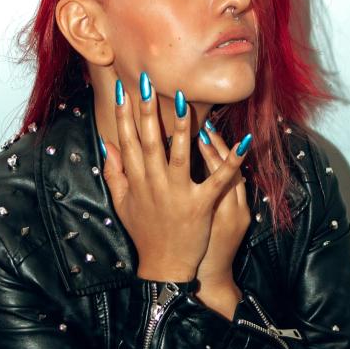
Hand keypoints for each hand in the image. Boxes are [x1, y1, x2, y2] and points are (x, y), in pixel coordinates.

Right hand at [101, 73, 251, 280]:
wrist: (164, 266)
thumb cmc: (144, 234)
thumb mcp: (122, 203)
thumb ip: (114, 173)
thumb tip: (107, 144)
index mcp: (137, 182)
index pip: (127, 142)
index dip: (124, 115)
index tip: (122, 90)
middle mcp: (155, 185)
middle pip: (150, 142)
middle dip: (148, 111)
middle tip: (148, 82)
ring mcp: (178, 194)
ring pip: (180, 155)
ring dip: (182, 128)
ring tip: (183, 101)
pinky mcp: (200, 206)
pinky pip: (218, 181)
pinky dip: (231, 163)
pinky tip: (242, 142)